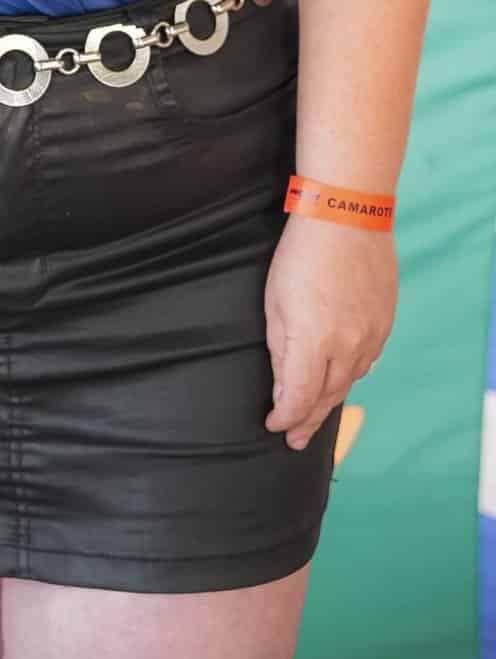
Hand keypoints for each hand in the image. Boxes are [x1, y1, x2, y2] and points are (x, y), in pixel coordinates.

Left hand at [264, 210, 396, 447]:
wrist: (346, 218)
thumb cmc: (300, 255)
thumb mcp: (275, 302)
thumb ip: (280, 349)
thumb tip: (283, 387)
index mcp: (312, 341)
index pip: (298, 397)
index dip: (285, 417)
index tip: (273, 425)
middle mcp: (346, 347)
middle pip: (326, 397)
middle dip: (307, 421)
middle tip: (294, 440)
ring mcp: (370, 338)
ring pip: (349, 383)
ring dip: (328, 401)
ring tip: (313, 417)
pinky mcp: (384, 326)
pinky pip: (366, 363)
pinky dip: (349, 377)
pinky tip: (339, 381)